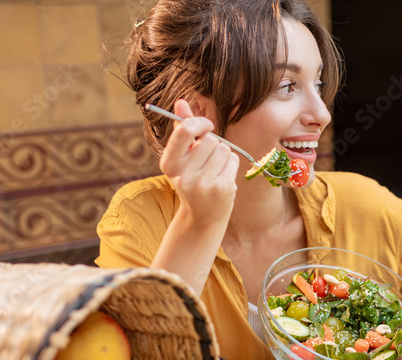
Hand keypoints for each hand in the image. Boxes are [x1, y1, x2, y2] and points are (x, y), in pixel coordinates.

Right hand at [159, 99, 239, 231]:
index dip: (199, 123)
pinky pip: (232, 160)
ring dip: (222, 155)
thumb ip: (182, 130)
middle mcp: (183, 175)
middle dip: (212, 144)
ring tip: (214, 169)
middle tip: (207, 160)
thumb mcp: (183, 157)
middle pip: (209, 139)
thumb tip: (181, 102)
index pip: (184, 131)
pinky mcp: (221, 188)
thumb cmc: (193, 180)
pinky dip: (231, 165)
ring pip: (223, 148)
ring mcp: (203, 183)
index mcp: (169, 164)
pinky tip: (222, 177)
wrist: (203, 216)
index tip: (207, 126)